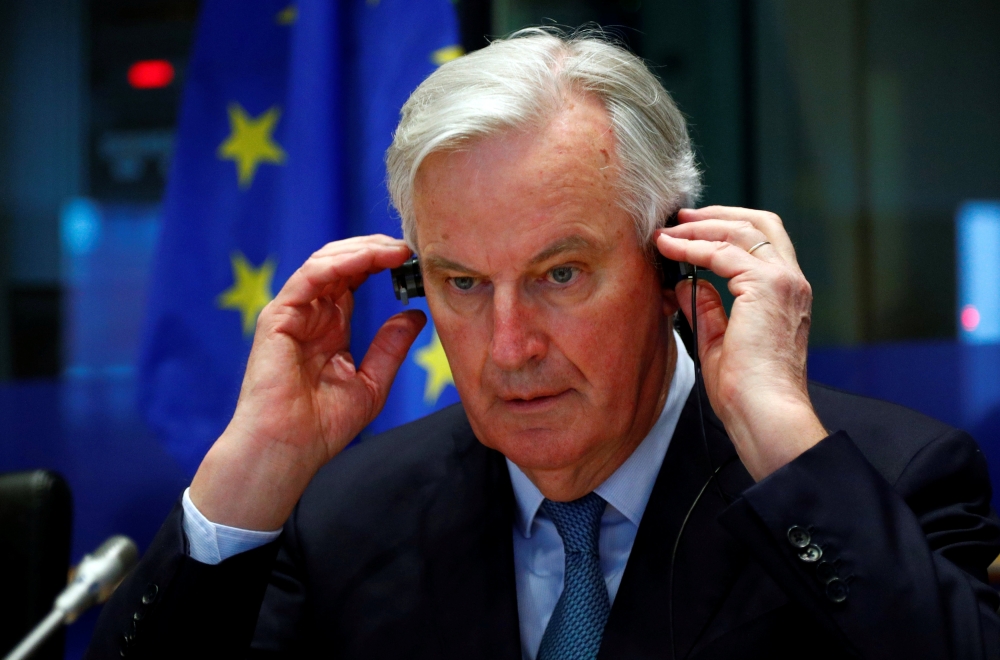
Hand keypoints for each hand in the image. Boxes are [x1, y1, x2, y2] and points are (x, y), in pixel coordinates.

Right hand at [190, 235, 426, 528]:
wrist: (288, 450)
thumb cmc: (322, 425)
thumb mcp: (371, 382)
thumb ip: (391, 346)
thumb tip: (416, 314)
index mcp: (331, 326)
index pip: (355, 279)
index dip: (382, 263)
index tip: (414, 260)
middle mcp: (311, 313)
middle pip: (341, 262)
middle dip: (376, 248)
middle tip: (408, 246)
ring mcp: (293, 312)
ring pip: (326, 262)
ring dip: (363, 250)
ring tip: (396, 250)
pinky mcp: (278, 316)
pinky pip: (310, 277)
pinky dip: (341, 263)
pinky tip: (369, 258)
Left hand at [656, 206, 826, 480]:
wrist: (764, 412)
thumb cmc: (746, 390)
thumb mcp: (719, 341)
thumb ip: (707, 308)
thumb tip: (686, 284)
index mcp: (786, 294)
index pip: (763, 241)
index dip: (727, 228)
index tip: (692, 229)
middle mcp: (791, 281)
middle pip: (759, 223)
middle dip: (717, 216)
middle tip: (680, 218)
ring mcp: (783, 281)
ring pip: (741, 231)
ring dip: (699, 228)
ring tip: (667, 232)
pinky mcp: (767, 286)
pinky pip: (723, 253)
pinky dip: (693, 247)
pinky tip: (670, 250)